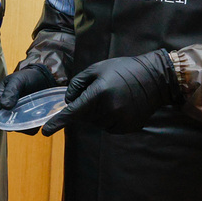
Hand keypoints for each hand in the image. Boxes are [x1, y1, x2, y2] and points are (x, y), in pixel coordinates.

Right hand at [0, 64, 56, 134]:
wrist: (43, 79)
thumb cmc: (27, 77)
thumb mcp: (18, 80)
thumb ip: (10, 91)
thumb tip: (4, 105)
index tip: (9, 118)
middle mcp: (3, 110)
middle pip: (4, 124)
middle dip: (14, 122)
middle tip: (26, 115)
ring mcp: (14, 117)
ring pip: (17, 129)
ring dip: (25, 125)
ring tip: (34, 113)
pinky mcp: (25, 122)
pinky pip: (28, 130)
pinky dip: (33, 126)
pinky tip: (39, 116)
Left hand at [41, 50, 180, 135]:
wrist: (155, 78)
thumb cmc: (123, 69)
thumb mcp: (97, 69)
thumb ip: (78, 84)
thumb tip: (68, 101)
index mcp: (100, 93)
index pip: (74, 111)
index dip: (58, 122)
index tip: (46, 131)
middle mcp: (110, 110)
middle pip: (84, 116)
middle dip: (85, 106)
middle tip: (100, 91)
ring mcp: (120, 120)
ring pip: (96, 123)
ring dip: (97, 113)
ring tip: (113, 97)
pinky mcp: (127, 127)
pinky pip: (108, 127)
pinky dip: (108, 118)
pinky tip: (120, 105)